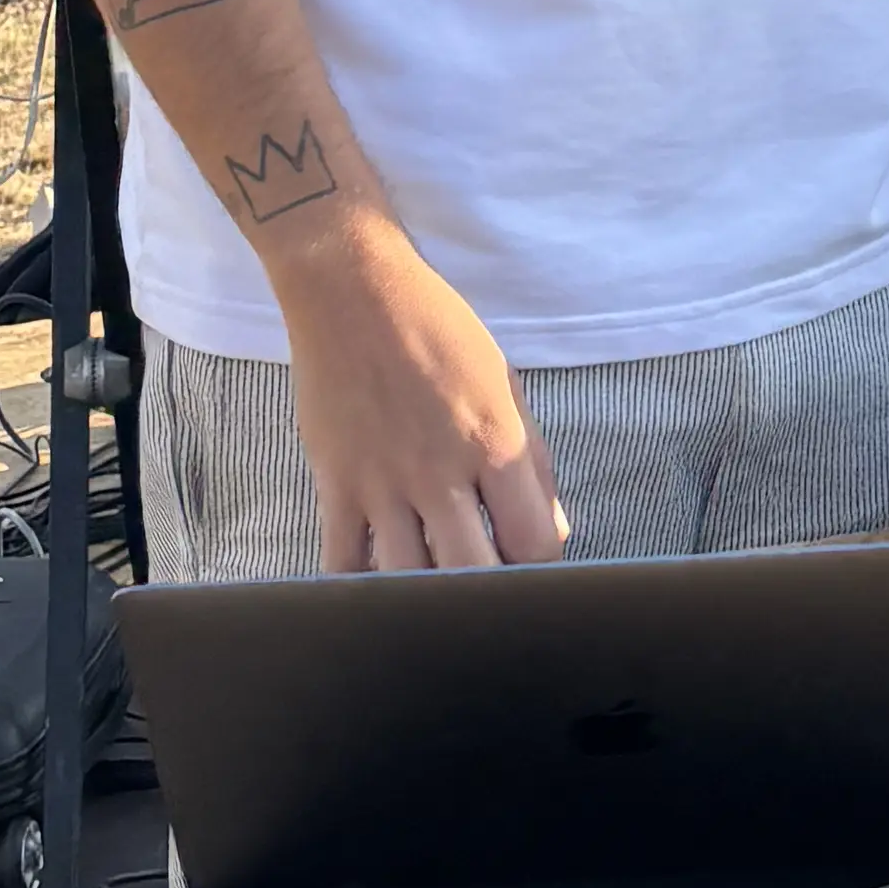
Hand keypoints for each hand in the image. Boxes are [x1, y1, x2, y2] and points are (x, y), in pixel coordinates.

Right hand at [274, 216, 570, 568]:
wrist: (353, 290)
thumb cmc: (437, 331)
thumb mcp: (505, 384)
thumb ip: (532, 464)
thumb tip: (553, 531)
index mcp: (495, 442)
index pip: (533, 544)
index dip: (539, 571)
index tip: (531, 572)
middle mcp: (440, 469)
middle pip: (472, 573)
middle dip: (485, 596)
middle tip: (485, 596)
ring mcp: (383, 481)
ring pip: (406, 579)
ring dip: (424, 597)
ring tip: (435, 597)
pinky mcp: (335, 482)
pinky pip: (341, 561)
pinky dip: (358, 588)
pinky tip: (375, 593)